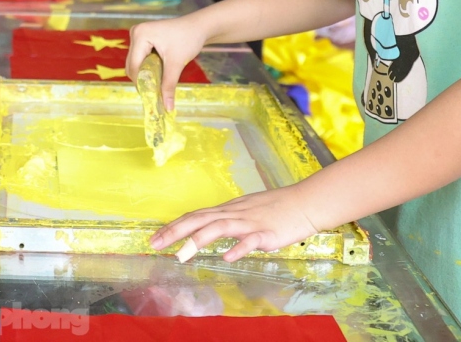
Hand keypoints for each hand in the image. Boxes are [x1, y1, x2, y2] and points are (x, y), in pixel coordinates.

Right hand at [127, 13, 210, 109]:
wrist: (198, 26)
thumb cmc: (188, 39)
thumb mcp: (177, 63)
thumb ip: (169, 85)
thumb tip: (167, 107)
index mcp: (140, 35)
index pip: (133, 66)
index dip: (141, 83)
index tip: (151, 97)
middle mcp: (135, 33)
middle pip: (132, 65)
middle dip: (143, 79)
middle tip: (156, 92)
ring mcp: (138, 35)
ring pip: (135, 62)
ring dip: (145, 74)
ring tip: (159, 83)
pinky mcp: (143, 38)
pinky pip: (140, 58)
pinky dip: (148, 68)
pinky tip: (159, 73)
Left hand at [150, 184, 320, 262]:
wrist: (305, 202)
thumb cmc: (276, 208)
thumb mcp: (245, 212)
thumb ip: (227, 221)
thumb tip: (208, 230)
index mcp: (227, 210)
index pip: (194, 216)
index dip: (174, 226)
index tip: (155, 238)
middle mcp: (234, 214)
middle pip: (199, 219)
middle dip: (175, 232)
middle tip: (154, 245)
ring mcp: (250, 222)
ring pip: (219, 227)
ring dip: (198, 240)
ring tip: (181, 256)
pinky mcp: (267, 233)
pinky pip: (251, 241)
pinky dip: (238, 248)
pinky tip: (227, 257)